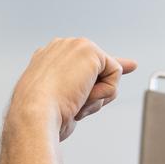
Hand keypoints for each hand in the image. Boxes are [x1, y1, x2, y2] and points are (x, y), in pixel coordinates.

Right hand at [8, 39, 136, 140]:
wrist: (35, 114)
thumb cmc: (44, 116)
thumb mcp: (62, 103)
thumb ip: (86, 90)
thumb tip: (112, 86)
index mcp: (45, 60)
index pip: (81, 62)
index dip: (99, 71)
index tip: (129, 65)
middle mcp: (58, 48)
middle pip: (98, 69)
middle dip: (97, 91)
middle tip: (73, 105)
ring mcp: (73, 46)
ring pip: (106, 73)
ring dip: (97, 96)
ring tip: (73, 101)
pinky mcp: (89, 50)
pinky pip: (114, 73)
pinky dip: (105, 91)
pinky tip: (84, 95)